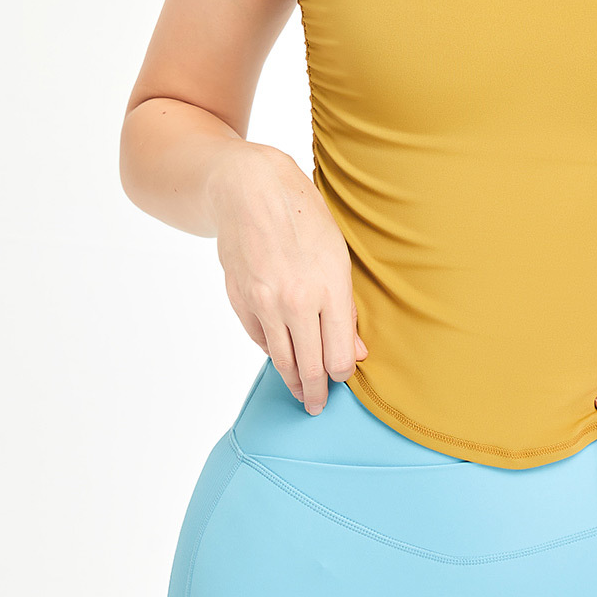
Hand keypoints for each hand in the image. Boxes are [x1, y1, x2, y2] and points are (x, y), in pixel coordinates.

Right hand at [209, 144, 367, 414]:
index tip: (343, 375)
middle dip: (316, 392)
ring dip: (292, 382)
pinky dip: (271, 350)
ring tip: (300, 395)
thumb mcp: (338, 254)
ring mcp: (264, 304)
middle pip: (310, 367)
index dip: (342, 372)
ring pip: (281, 359)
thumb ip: (346, 307)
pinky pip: (259, 338)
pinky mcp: (241, 301)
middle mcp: (296, 303)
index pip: (338, 356)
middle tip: (317, 407)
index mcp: (329, 289)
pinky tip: (280, 355)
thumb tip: (355, 351)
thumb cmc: (303, 215)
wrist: (249, 190)